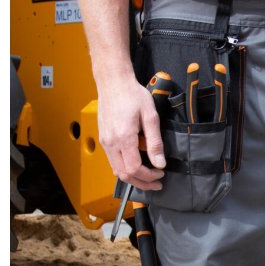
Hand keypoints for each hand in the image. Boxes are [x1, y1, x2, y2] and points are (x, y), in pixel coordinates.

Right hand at [97, 75, 165, 189]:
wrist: (113, 82)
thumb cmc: (132, 95)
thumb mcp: (150, 116)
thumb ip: (155, 142)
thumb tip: (159, 163)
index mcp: (123, 137)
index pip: (134, 169)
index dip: (149, 176)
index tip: (160, 173)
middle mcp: (111, 142)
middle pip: (124, 175)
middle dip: (142, 183)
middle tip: (156, 183)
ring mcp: (105, 142)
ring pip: (117, 171)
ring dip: (133, 178)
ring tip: (148, 177)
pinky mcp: (103, 139)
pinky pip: (113, 161)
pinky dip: (125, 168)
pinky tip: (137, 164)